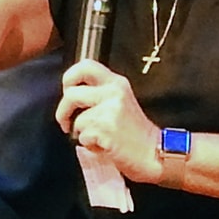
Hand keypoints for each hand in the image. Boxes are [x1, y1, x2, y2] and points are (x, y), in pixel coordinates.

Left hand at [55, 61, 159, 181]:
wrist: (154, 153)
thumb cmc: (136, 134)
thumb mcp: (121, 103)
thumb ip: (100, 94)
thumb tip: (72, 95)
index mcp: (117, 83)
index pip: (86, 66)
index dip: (69, 77)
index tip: (67, 92)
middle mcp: (114, 92)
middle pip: (71, 93)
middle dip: (63, 111)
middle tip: (67, 122)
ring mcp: (111, 110)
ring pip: (77, 120)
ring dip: (83, 134)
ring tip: (100, 138)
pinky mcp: (107, 128)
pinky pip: (83, 137)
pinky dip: (90, 146)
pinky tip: (105, 146)